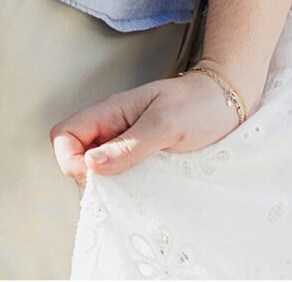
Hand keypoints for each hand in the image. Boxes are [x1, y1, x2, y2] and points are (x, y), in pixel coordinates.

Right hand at [51, 71, 241, 184]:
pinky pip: (116, 175)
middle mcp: (112, 127)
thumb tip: (92, 164)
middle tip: (118, 185)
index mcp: (111, 111)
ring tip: (133, 188)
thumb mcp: (167, 124)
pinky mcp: (138, 156)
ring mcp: (124, 142)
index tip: (96, 176)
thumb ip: (130, 144)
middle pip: (74, 156)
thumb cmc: (199, 104)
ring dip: (105, 185)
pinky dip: (121, 187)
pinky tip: (141, 191)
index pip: (64, 135)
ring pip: (94, 169)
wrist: (227, 101)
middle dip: (86, 178)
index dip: (70, 159)